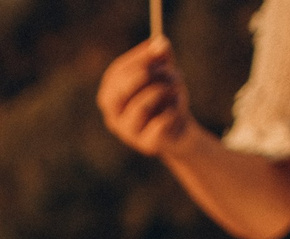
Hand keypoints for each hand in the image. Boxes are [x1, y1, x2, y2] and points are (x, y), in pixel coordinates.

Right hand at [99, 38, 194, 156]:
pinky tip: (177, 112)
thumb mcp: (164, 73)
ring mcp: (127, 133)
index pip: (115, 74)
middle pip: (119, 91)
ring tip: (176, 88)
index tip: (158, 45)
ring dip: (164, 90)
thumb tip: (160, 42)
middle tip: (167, 66)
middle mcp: (113, 116)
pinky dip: (174, 110)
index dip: (137, 58)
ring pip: (141, 106)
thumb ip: (160, 57)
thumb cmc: (166, 99)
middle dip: (146, 73)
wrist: (179, 133)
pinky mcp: (146, 145)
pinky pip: (161, 121)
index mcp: (111, 97)